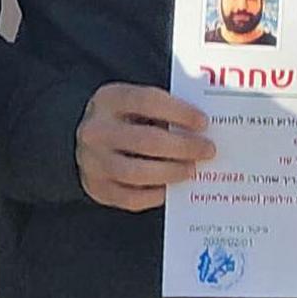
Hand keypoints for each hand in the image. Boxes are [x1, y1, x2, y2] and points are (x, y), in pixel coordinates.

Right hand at [77, 83, 214, 210]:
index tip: (203, 122)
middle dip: (183, 147)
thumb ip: (163, 110)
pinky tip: (170, 189)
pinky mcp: (96, 188)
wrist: (89, 141)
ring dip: (171, 172)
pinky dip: (154, 195)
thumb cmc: (125, 119)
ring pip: (137, 172)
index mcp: (109, 99)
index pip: (148, 101)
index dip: (179, 112)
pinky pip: (130, 198)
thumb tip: (201, 130)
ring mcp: (92, 161)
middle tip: (208, 150)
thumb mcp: (136, 104)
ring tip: (192, 170)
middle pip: (146, 140)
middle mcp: (96, 130)